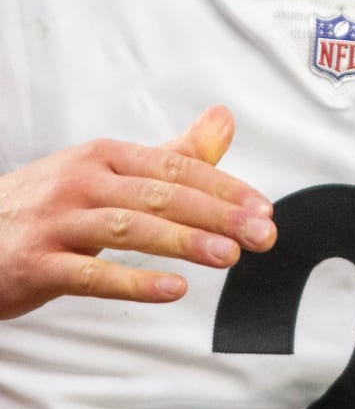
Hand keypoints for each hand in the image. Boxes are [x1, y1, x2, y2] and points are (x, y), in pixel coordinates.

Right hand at [0, 106, 275, 318]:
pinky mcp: (36, 264)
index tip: (263, 208)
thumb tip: (224, 119)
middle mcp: (83, 181)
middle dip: (219, 215)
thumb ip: (172, 153)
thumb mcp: (110, 170)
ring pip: (131, 229)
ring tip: (230, 256)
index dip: (225, 187)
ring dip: (185, 242)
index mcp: (106, 155)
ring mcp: (57, 221)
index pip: (178, 166)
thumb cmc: (51, 203)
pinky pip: (91, 274)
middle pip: (162, 195)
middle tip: (262, 233)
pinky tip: (172, 289)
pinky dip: (134, 283)